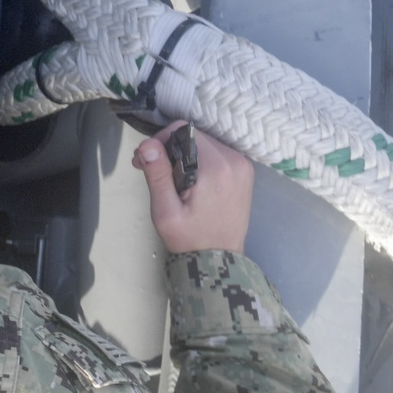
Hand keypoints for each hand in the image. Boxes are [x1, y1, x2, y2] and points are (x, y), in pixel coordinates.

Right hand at [133, 121, 253, 252]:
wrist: (219, 261)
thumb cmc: (189, 239)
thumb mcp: (166, 211)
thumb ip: (157, 174)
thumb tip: (148, 144)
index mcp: (216, 168)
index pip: (183, 130)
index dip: (160, 141)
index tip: (147, 161)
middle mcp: (234, 160)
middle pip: (194, 136)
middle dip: (170, 148)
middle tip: (152, 170)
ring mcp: (243, 165)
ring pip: (205, 143)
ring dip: (184, 154)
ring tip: (171, 179)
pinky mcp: (245, 171)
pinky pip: (217, 153)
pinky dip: (200, 160)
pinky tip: (190, 180)